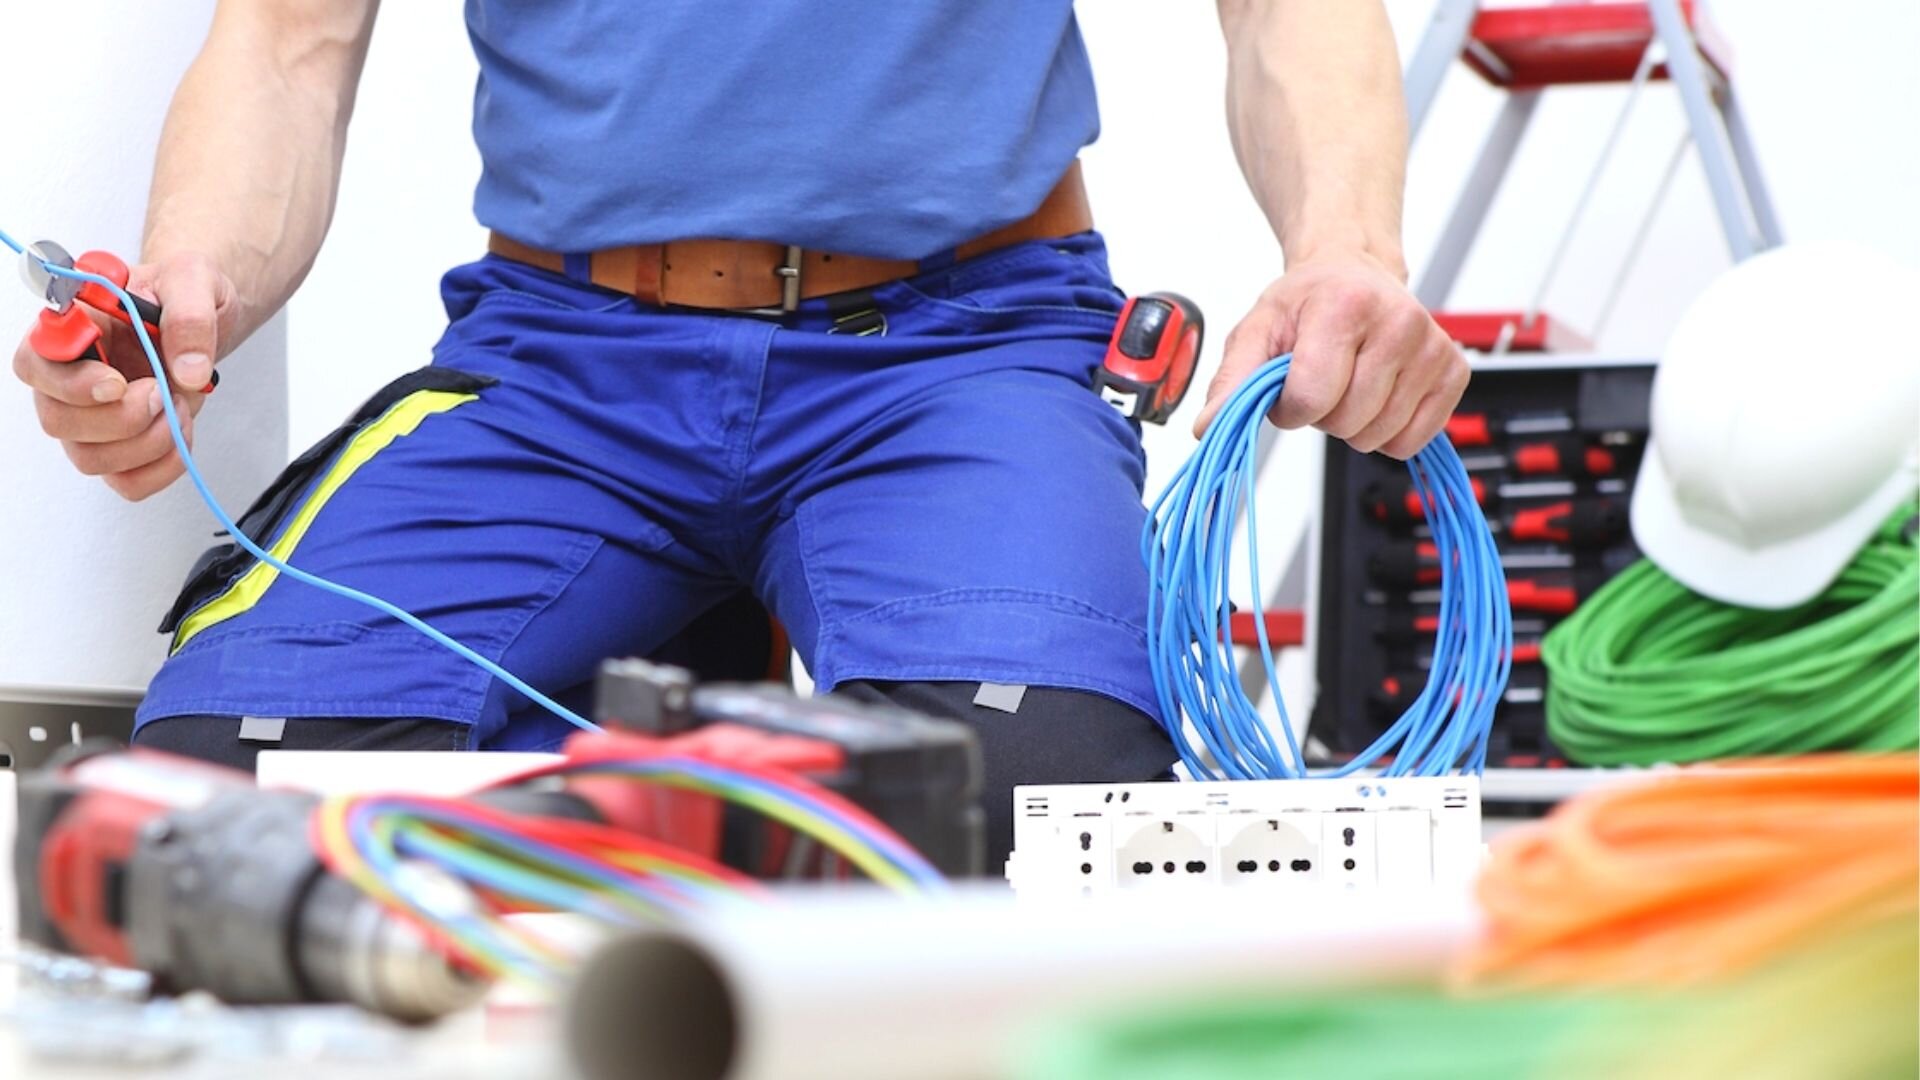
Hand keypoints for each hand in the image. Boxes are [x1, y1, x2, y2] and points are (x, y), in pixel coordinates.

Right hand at [13, 253, 235, 499]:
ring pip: (90, 459)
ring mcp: (90, 418)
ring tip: (179, 405)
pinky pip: (127, 482)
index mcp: (70, 329)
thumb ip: (190, 315)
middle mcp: (68, 378)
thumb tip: (188, 370)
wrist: (204, 319)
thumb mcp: (195, 280)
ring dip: (147, 443)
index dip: (69, 383)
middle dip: (122, 418)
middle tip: (164, 392)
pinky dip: (162, 468)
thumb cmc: (182, 294)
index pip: (32, 364)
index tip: (118, 383)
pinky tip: (181, 434)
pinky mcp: (120, 448)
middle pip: (58, 420)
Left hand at [1196, 252, 1467, 459]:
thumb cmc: (1309, 301)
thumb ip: (1233, 380)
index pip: (1312, 398)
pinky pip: (1413, 441)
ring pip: (1379, 436)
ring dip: (1355, 424)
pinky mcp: (1454, 373)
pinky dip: (1389, 432)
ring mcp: (1432, 348)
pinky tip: (1380, 395)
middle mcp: (1399, 321)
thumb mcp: (1258, 329)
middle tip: (1323, 379)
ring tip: (1350, 382)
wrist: (1353, 273)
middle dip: (1323, 415)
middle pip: (1347, 422)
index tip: (1288, 387)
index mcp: (1345, 306)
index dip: (1290, 408)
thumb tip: (1210, 426)